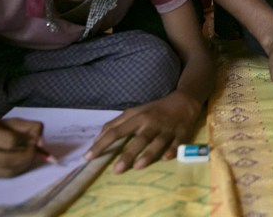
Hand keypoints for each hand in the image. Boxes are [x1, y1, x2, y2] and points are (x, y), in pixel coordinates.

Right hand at [0, 118, 42, 178]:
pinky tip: (19, 161)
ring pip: (8, 172)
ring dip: (25, 164)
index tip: (33, 138)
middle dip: (28, 156)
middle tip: (35, 150)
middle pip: (9, 161)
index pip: (10, 142)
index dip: (26, 141)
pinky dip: (17, 169)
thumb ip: (27, 127)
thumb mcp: (5, 120)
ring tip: (29, 155)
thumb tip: (41, 143)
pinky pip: (4, 176)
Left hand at [86, 92, 200, 173]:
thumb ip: (116, 124)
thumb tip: (97, 139)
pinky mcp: (182, 133)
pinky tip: (167, 158)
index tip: (88, 157)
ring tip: (138, 166)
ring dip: (149, 153)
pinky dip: (173, 150)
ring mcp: (167, 129)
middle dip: (128, 154)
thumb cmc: (155, 109)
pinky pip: (177, 143)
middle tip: (116, 170)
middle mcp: (152, 123)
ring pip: (157, 142)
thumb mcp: (134, 111)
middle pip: (139, 139)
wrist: (184, 101)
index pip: (116, 131)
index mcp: (138, 117)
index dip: (102, 144)